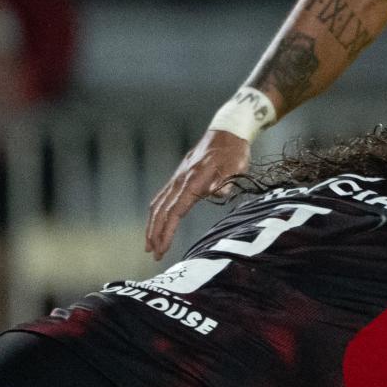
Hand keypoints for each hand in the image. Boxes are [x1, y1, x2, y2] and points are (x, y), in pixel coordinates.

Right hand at [145, 126, 249, 255]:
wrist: (227, 132)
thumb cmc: (234, 151)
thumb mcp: (237, 166)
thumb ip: (226, 182)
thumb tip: (218, 193)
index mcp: (194, 180)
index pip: (175, 211)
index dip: (167, 231)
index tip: (162, 248)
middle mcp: (181, 180)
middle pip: (162, 211)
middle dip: (155, 234)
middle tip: (153, 254)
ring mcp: (178, 178)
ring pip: (158, 204)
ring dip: (152, 225)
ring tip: (149, 244)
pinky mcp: (179, 177)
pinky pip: (162, 197)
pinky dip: (156, 212)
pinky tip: (154, 222)